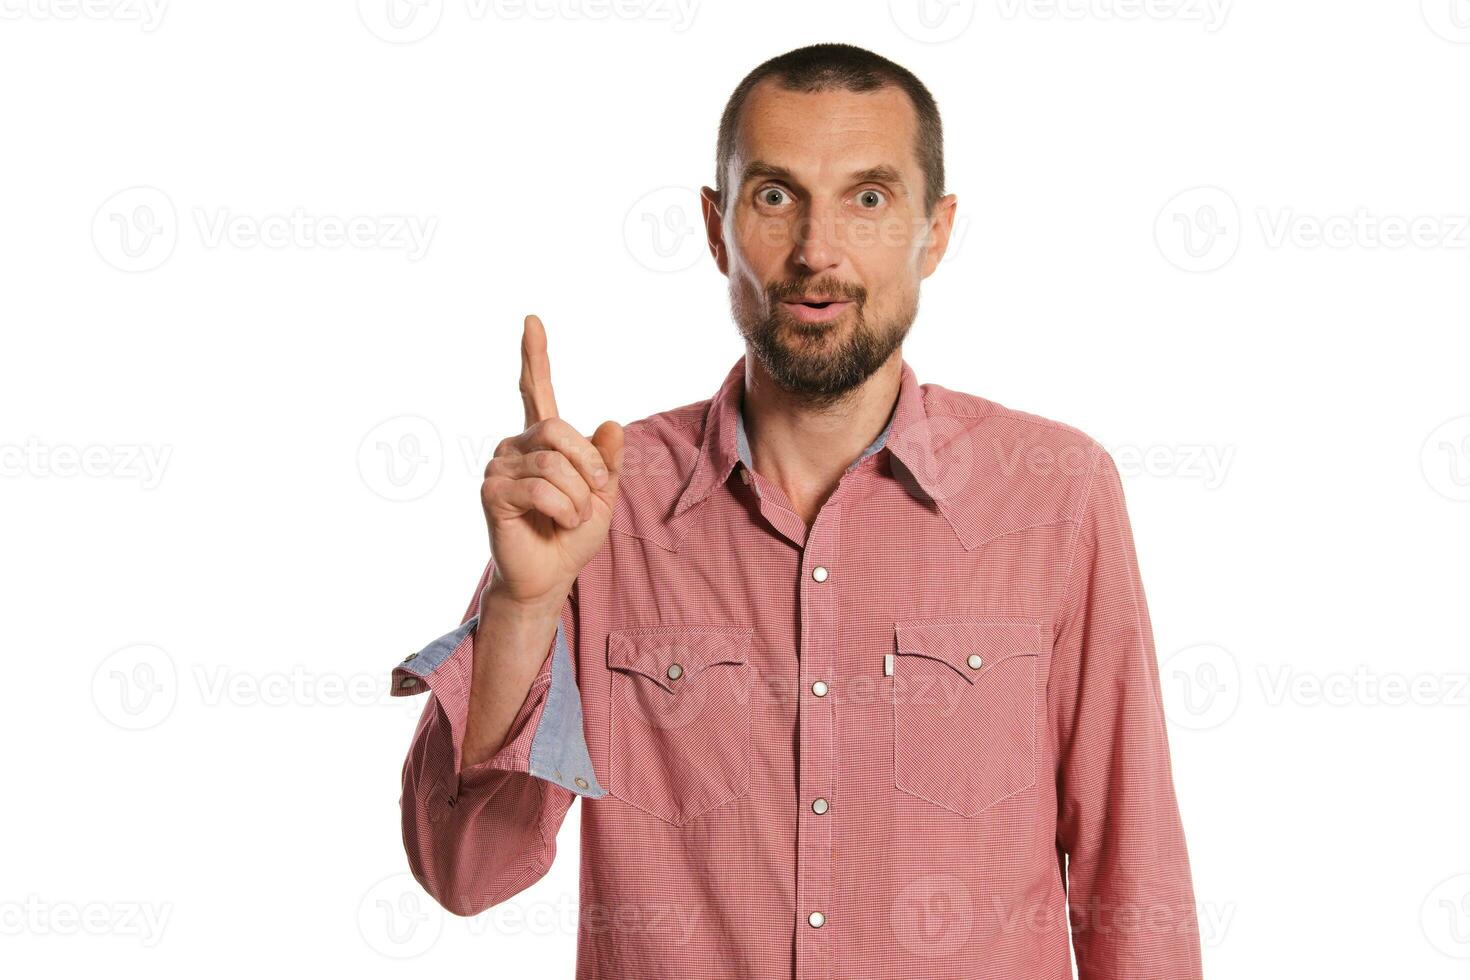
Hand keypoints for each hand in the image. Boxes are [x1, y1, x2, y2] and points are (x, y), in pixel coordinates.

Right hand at [480, 314, 623, 609]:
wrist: (552, 575)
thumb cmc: (573, 534)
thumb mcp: (605, 494)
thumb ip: (608, 460)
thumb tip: (611, 423)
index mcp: (543, 440)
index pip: (535, 389)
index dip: (534, 355)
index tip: (532, 320)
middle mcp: (516, 445)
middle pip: (560, 430)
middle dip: (589, 465)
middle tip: (594, 494)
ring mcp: (500, 466)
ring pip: (555, 465)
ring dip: (578, 497)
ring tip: (571, 517)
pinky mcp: (493, 492)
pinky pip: (541, 489)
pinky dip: (564, 510)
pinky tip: (557, 524)